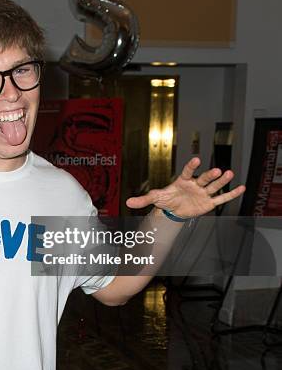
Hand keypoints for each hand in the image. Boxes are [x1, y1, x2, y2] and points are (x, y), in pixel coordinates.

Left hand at [125, 157, 245, 218]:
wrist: (175, 210)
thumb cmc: (166, 200)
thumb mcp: (155, 199)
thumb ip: (143, 199)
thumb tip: (127, 202)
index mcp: (182, 181)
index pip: (187, 172)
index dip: (191, 166)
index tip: (197, 159)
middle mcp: (195, 185)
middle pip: (203, 179)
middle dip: (210, 175)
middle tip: (218, 169)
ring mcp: (203, 193)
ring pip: (214, 186)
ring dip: (222, 181)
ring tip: (230, 173)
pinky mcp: (209, 203)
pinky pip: (222, 198)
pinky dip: (231, 194)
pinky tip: (242, 187)